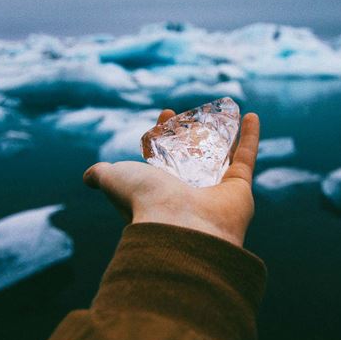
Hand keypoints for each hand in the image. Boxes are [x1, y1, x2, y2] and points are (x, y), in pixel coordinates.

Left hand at [83, 109, 259, 246]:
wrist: (179, 227)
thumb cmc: (144, 202)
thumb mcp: (114, 179)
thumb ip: (101, 174)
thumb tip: (89, 175)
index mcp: (160, 187)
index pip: (163, 154)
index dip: (164, 132)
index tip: (166, 113)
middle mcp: (188, 190)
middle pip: (193, 154)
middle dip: (193, 132)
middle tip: (193, 113)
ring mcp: (215, 189)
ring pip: (223, 155)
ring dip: (227, 134)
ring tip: (228, 112)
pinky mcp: (240, 188)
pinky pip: (246, 156)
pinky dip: (250, 136)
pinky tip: (252, 115)